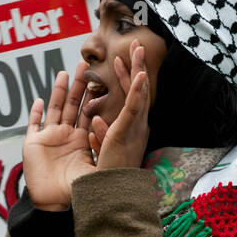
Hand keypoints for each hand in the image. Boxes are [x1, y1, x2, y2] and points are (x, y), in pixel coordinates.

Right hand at [22, 62, 96, 209]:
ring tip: (64, 73)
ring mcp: (48, 139)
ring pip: (54, 109)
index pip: (88, 112)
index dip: (92, 95)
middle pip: (72, 105)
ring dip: (58, 91)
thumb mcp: (95, 169)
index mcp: (81, 140)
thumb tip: (116, 133)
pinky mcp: (32, 144)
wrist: (54, 206)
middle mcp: (65, 137)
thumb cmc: (77, 192)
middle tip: (84, 64)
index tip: (97, 78)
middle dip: (78, 85)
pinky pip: (33, 125)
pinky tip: (39, 100)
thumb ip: (102, 151)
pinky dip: (36, 113)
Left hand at [89, 40, 149, 170]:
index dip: (127, 78)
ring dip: (139, 70)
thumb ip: (100, 135)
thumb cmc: (109, 175)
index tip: (121, 61)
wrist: (115, 191)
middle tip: (137, 45)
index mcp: (132, 129)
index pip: (130, 97)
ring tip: (138, 51)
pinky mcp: (128, 131)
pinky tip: (141, 76)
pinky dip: (139, 91)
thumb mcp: (103, 151)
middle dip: (137, 66)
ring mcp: (135, 127)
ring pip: (139, 93)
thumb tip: (95, 123)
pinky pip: (134, 108)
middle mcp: (138, 126)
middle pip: (138, 90)